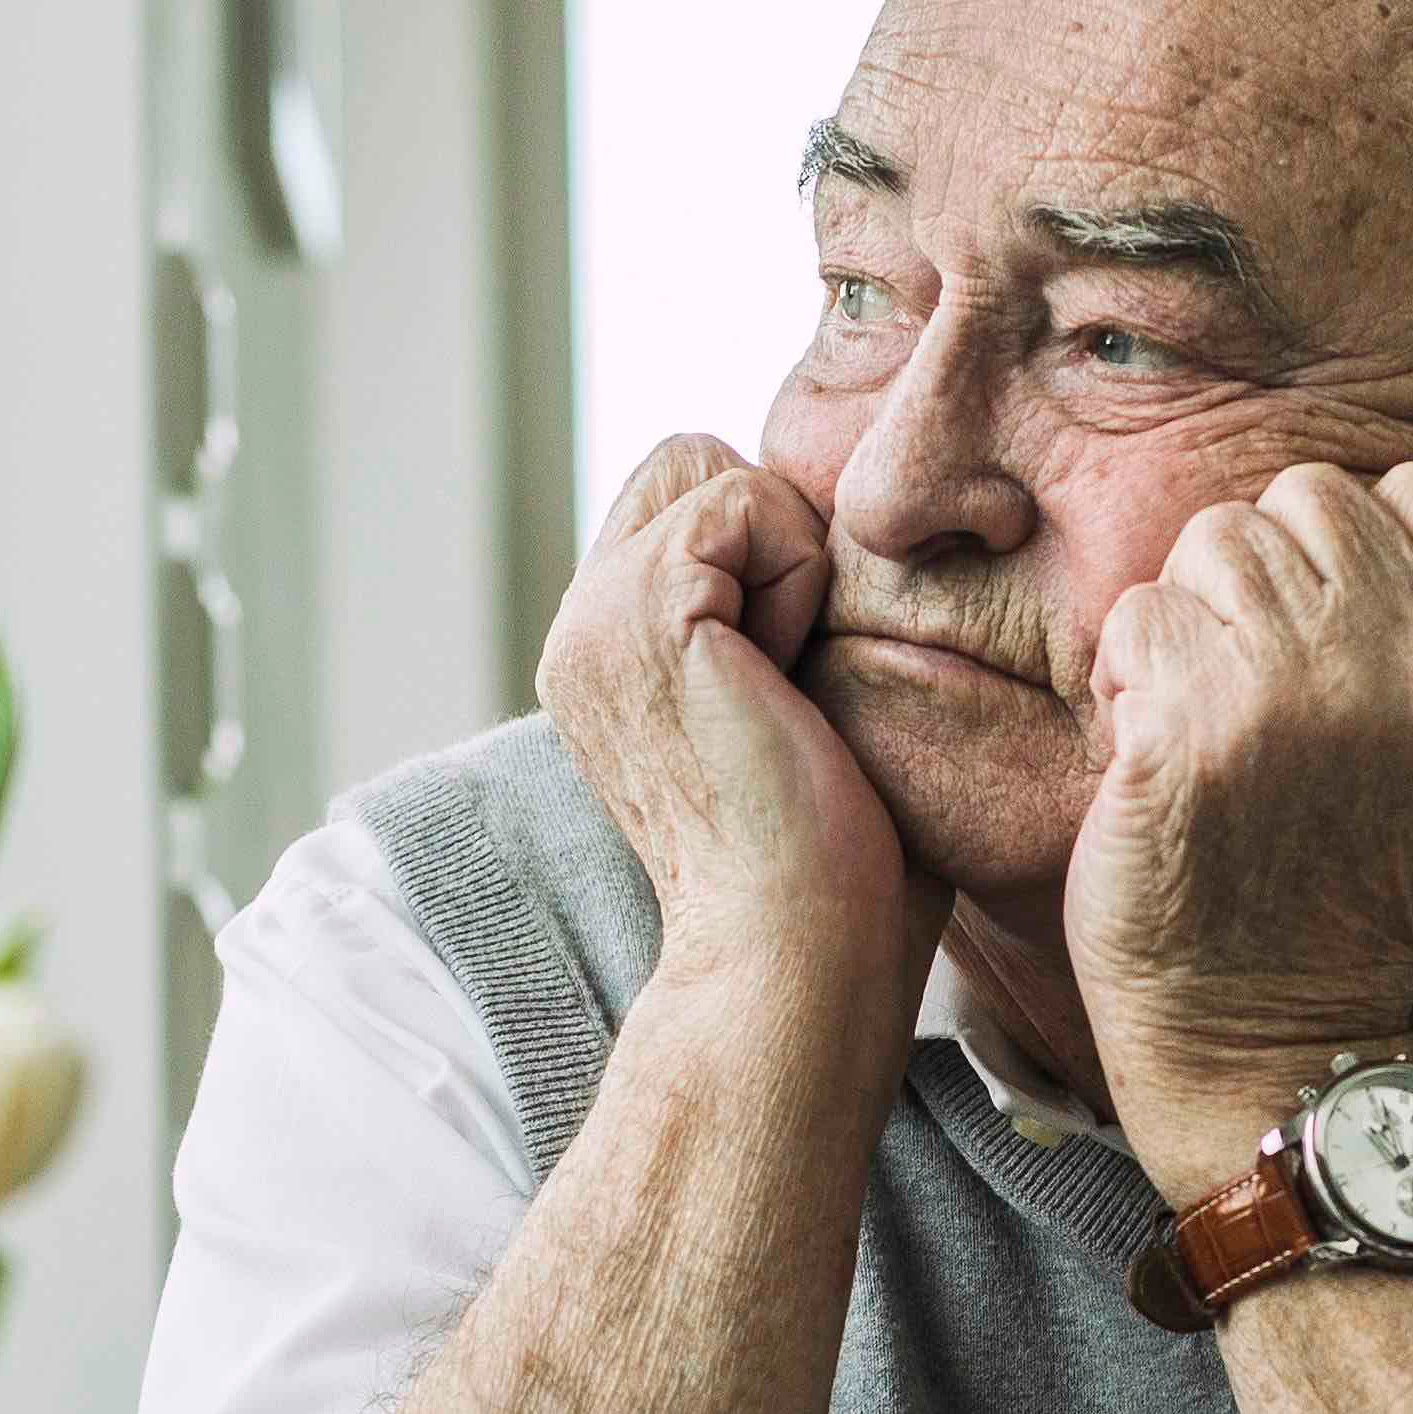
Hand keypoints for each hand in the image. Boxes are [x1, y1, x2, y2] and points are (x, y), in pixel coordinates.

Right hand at [538, 434, 915, 994]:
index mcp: (604, 659)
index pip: (679, 504)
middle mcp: (578, 632)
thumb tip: (830, 538)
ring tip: (787, 678)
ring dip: (786, 558)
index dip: (761, 552)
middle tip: (791, 669)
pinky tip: (787, 680)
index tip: (789, 676)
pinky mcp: (646, 609)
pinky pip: (746, 500)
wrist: (797, 949)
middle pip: (687, 464)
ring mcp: (595, 618)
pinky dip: (798, 573)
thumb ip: (765, 621)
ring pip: (715, 471)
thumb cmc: (833, 869)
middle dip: (767, 536)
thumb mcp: (781, 712)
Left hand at [1076, 454, 1412, 1185]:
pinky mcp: (1196, 726)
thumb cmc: (1357, 882)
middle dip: (1263, 579)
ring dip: (1190, 626)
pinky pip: (1138, 615)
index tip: (1334, 649)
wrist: (1279, 1035)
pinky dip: (1128, 680)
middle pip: (1307, 499)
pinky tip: (1157, 756)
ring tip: (1207, 722)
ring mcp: (1301, 688)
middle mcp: (1410, 662)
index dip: (1353, 553)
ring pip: (1213, 542)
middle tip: (1261, 692)